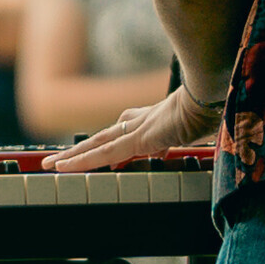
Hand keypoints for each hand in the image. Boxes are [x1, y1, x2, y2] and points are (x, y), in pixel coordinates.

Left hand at [49, 83, 221, 172]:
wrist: (213, 96)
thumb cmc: (211, 108)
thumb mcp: (193, 128)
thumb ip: (179, 137)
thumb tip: (168, 147)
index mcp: (155, 118)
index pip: (126, 130)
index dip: (113, 141)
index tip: (104, 151)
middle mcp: (141, 121)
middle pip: (103, 136)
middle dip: (81, 148)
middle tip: (59, 157)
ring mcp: (138, 129)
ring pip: (97, 144)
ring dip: (73, 156)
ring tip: (51, 165)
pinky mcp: (138, 139)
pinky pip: (104, 153)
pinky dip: (82, 161)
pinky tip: (63, 168)